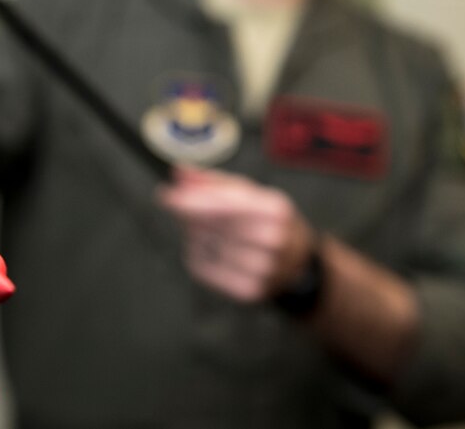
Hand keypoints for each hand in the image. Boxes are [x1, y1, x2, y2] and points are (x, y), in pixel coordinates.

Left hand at [158, 164, 315, 302]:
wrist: (298, 263)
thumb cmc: (269, 221)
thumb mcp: (251, 192)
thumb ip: (212, 181)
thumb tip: (178, 172)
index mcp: (274, 209)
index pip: (224, 204)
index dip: (191, 200)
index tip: (166, 195)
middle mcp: (271, 240)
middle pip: (211, 225)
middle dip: (189, 215)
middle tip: (183, 207)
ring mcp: (261, 269)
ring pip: (202, 246)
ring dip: (193, 235)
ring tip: (208, 230)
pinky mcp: (248, 291)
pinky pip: (203, 269)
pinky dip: (197, 255)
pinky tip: (210, 248)